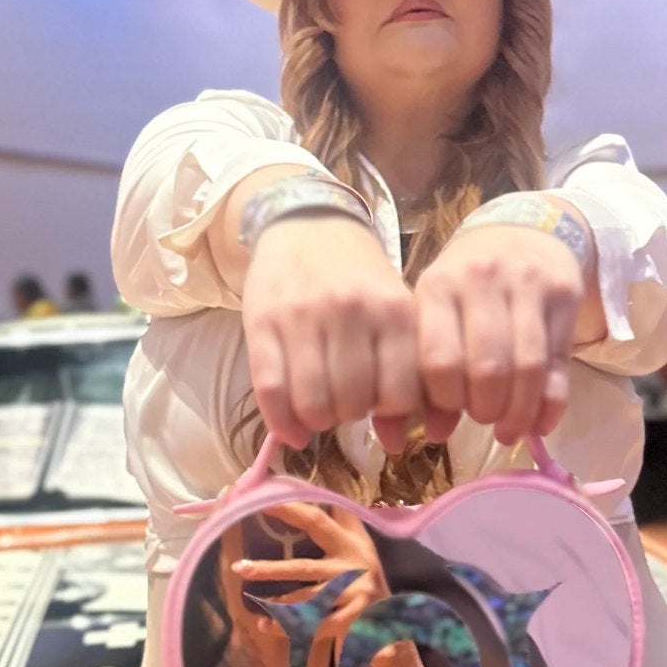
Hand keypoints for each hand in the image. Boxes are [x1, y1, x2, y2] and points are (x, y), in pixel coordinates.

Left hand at [231, 502, 441, 666]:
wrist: (400, 618)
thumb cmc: (370, 575)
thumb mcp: (363, 544)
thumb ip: (345, 520)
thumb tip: (320, 490)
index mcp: (350, 544)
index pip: (317, 521)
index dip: (290, 510)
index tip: (263, 503)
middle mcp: (350, 569)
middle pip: (304, 568)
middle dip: (271, 568)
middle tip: (240, 567)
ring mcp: (351, 598)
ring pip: (306, 601)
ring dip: (278, 604)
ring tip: (251, 600)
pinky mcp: (350, 622)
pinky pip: (312, 626)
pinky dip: (287, 627)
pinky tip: (265, 625)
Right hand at [242, 219, 420, 452]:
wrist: (307, 222)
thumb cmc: (361, 277)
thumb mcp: (394, 312)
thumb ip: (404, 373)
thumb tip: (397, 444)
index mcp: (395, 309)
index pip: (401, 393)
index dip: (391, 413)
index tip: (382, 404)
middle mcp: (351, 311)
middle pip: (352, 403)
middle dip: (351, 416)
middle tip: (347, 403)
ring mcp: (304, 316)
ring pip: (312, 402)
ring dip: (317, 420)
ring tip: (321, 409)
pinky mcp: (262, 322)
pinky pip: (271, 391)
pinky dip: (281, 423)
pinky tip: (292, 429)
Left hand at [413, 221, 583, 445]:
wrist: (522, 230)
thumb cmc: (467, 284)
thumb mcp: (436, 311)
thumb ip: (422, 371)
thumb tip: (423, 435)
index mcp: (437, 285)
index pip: (439, 360)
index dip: (446, 400)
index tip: (450, 411)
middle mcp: (482, 279)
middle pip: (488, 369)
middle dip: (485, 410)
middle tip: (483, 420)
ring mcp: (527, 284)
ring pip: (528, 368)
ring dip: (519, 413)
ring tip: (509, 429)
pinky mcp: (564, 294)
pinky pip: (559, 363)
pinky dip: (551, 405)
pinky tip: (540, 423)